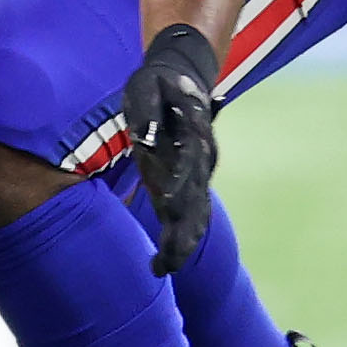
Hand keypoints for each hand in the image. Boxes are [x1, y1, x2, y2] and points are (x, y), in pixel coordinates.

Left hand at [124, 24, 218, 276]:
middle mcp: (202, 160)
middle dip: (182, 233)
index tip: (163, 204)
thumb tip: (144, 135)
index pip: (188, 165)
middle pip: (197, 201)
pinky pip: (192, 215)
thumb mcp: (146, 84)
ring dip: (182, 244)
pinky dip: (181, 239)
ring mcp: (199, 174)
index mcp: (193, 135)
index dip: (177, 185)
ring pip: (197, 215)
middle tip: (167, 262)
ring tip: (162, 269)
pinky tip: (165, 262)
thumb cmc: (158, 82)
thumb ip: (147, 107)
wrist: (182, 77)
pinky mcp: (191, 182)